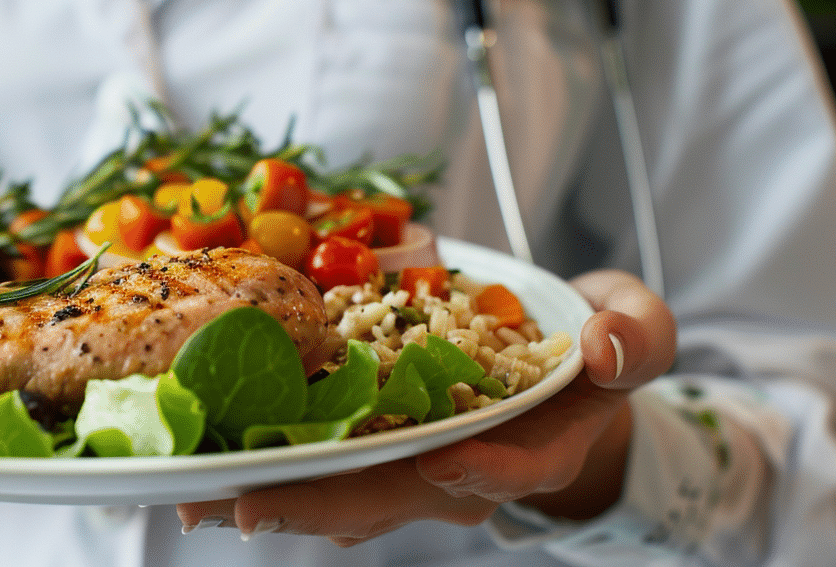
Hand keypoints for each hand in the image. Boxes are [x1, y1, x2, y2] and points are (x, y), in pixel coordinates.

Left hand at [176, 268, 675, 545]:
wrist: (553, 365)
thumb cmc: (592, 348)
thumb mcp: (634, 328)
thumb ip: (638, 334)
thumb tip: (607, 344)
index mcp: (533, 446)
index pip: (512, 469)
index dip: (482, 470)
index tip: (444, 463)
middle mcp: (462, 468)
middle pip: (395, 497)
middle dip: (324, 505)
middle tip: (250, 508)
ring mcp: (409, 463)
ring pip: (339, 491)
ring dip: (269, 494)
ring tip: (198, 496)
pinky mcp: (368, 442)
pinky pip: (313, 460)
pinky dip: (259, 462)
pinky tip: (199, 463)